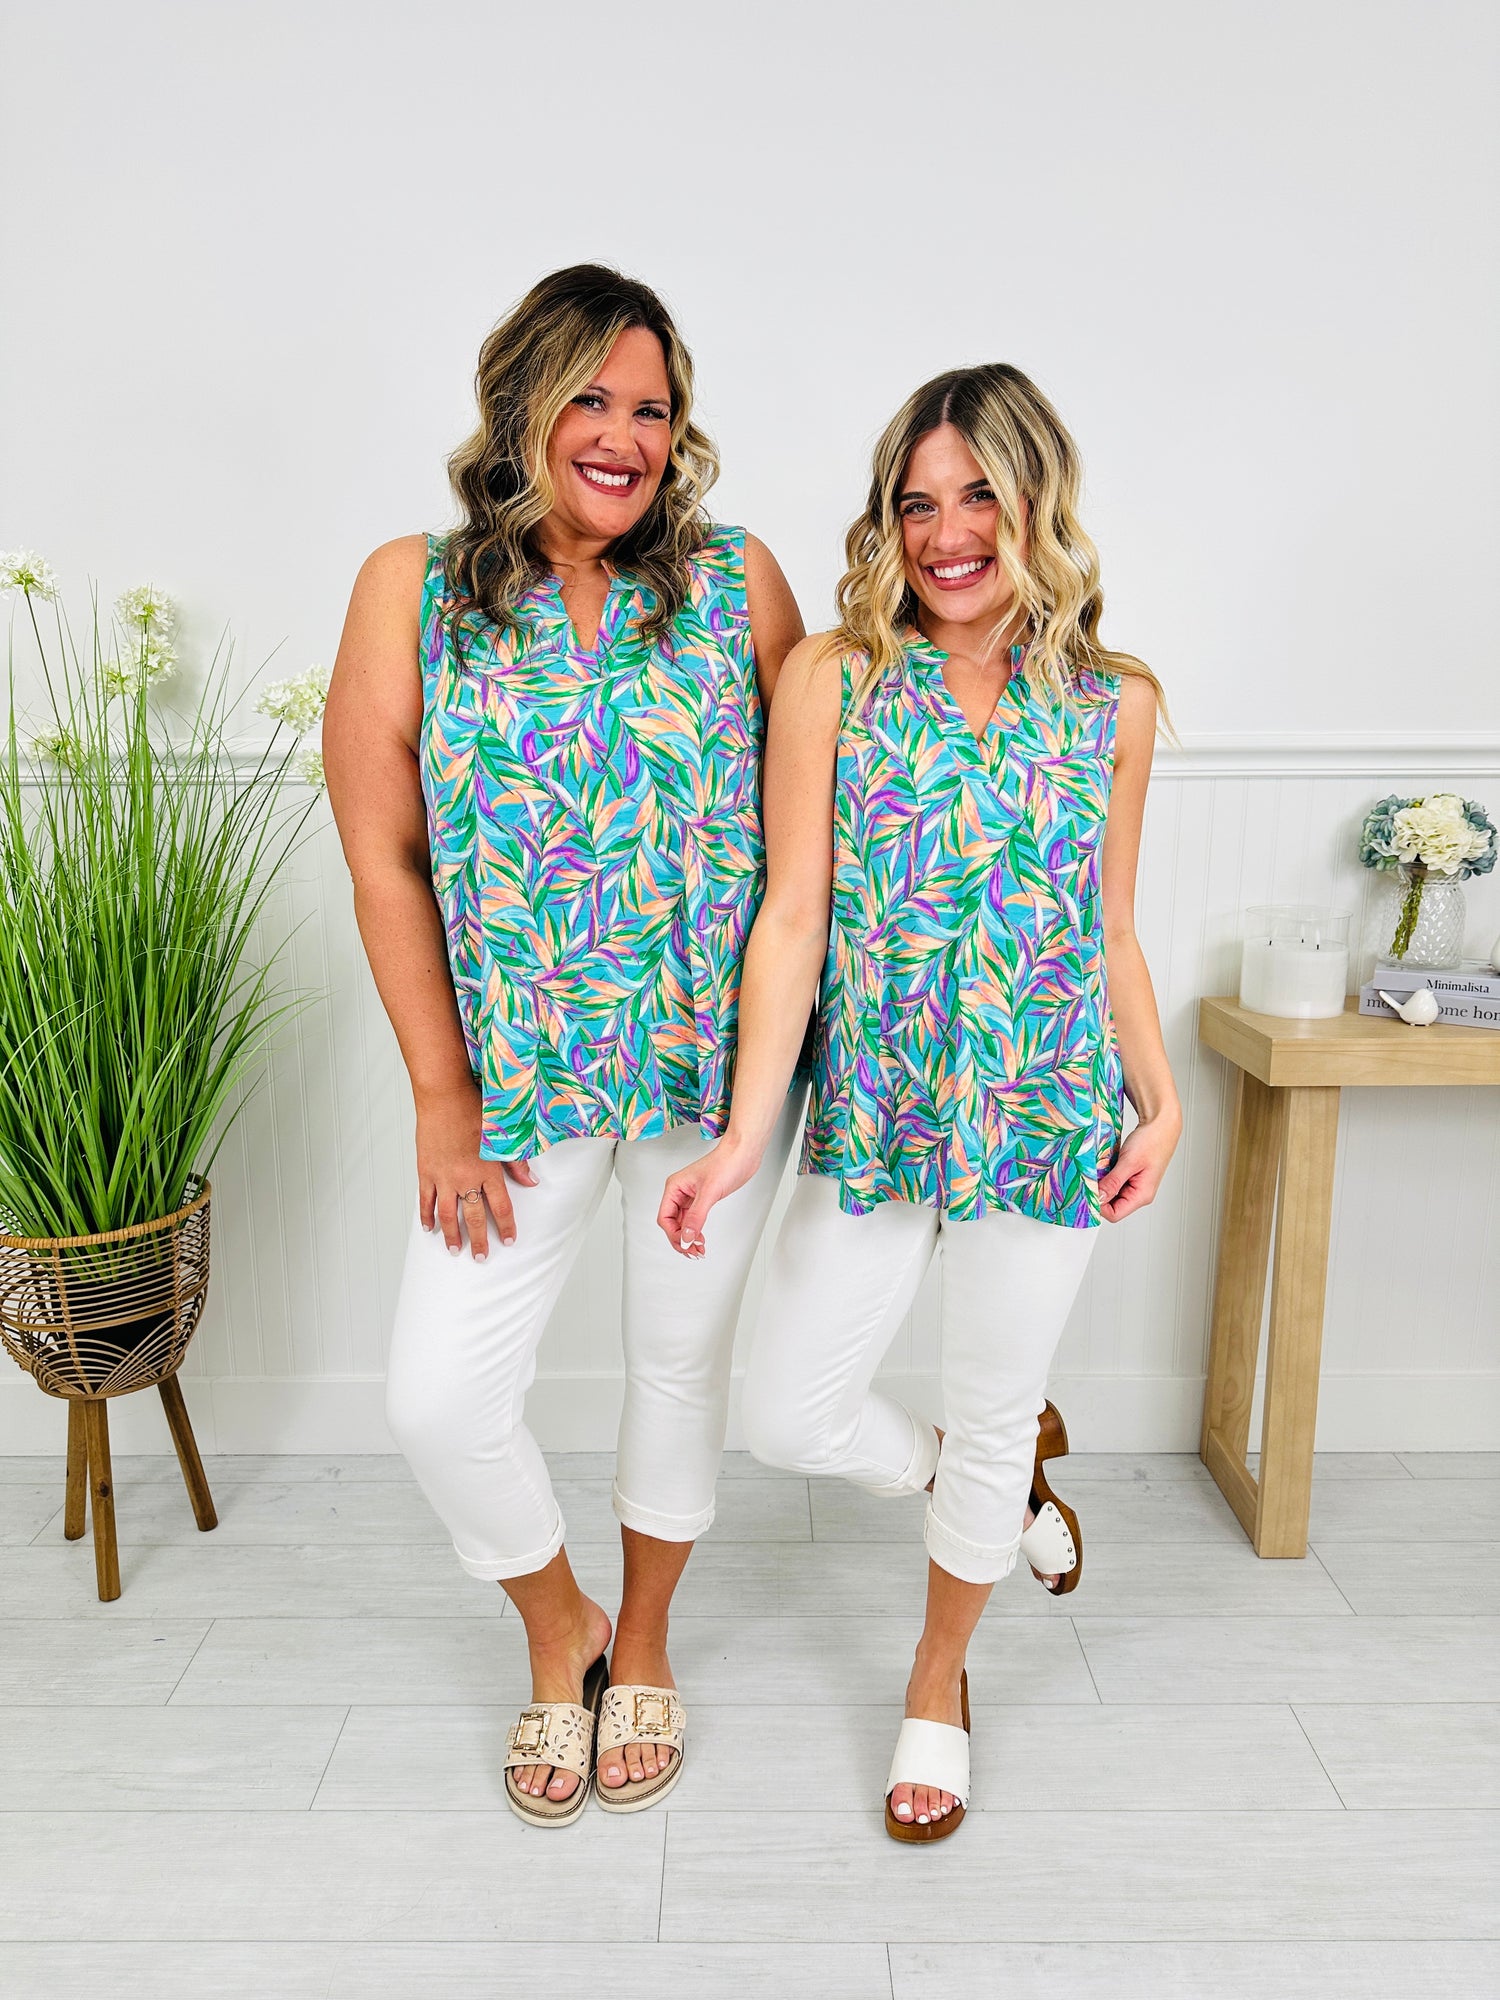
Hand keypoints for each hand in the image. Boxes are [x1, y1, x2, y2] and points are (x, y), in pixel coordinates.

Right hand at [415, 1079, 536, 1257]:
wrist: (443, 1095)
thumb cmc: (473, 1108)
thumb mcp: (501, 1134)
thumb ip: (516, 1161)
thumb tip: (531, 1181)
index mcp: (487, 1170)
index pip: (500, 1207)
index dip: (505, 1226)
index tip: (508, 1240)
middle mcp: (465, 1178)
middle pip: (473, 1217)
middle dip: (478, 1240)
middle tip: (481, 1258)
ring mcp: (443, 1177)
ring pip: (447, 1214)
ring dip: (451, 1234)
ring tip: (454, 1250)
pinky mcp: (425, 1171)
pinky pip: (425, 1200)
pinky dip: (426, 1215)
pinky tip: (428, 1227)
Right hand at [657, 1136, 761, 1257]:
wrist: (743, 1154)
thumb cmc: (726, 1163)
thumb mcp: (709, 1193)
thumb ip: (696, 1217)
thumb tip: (686, 1237)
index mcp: (674, 1187)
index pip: (665, 1217)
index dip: (674, 1234)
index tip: (687, 1244)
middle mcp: (679, 1192)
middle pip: (672, 1223)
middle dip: (681, 1239)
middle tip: (694, 1251)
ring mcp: (690, 1196)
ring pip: (682, 1223)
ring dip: (688, 1238)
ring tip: (698, 1250)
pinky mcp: (702, 1199)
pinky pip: (693, 1220)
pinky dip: (695, 1231)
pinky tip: (701, 1239)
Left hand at [1098, 1112, 1179, 1222]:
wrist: (1161, 1124)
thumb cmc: (1153, 1141)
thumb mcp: (1129, 1162)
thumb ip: (1113, 1182)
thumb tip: (1099, 1198)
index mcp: (1142, 1195)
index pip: (1114, 1214)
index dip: (1099, 1205)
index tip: (1089, 1191)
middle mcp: (1138, 1193)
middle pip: (1111, 1205)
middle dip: (1099, 1192)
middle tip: (1091, 1177)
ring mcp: (1134, 1185)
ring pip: (1111, 1193)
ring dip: (1102, 1183)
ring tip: (1101, 1168)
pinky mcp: (1130, 1176)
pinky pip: (1113, 1182)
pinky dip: (1106, 1175)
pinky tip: (1105, 1165)